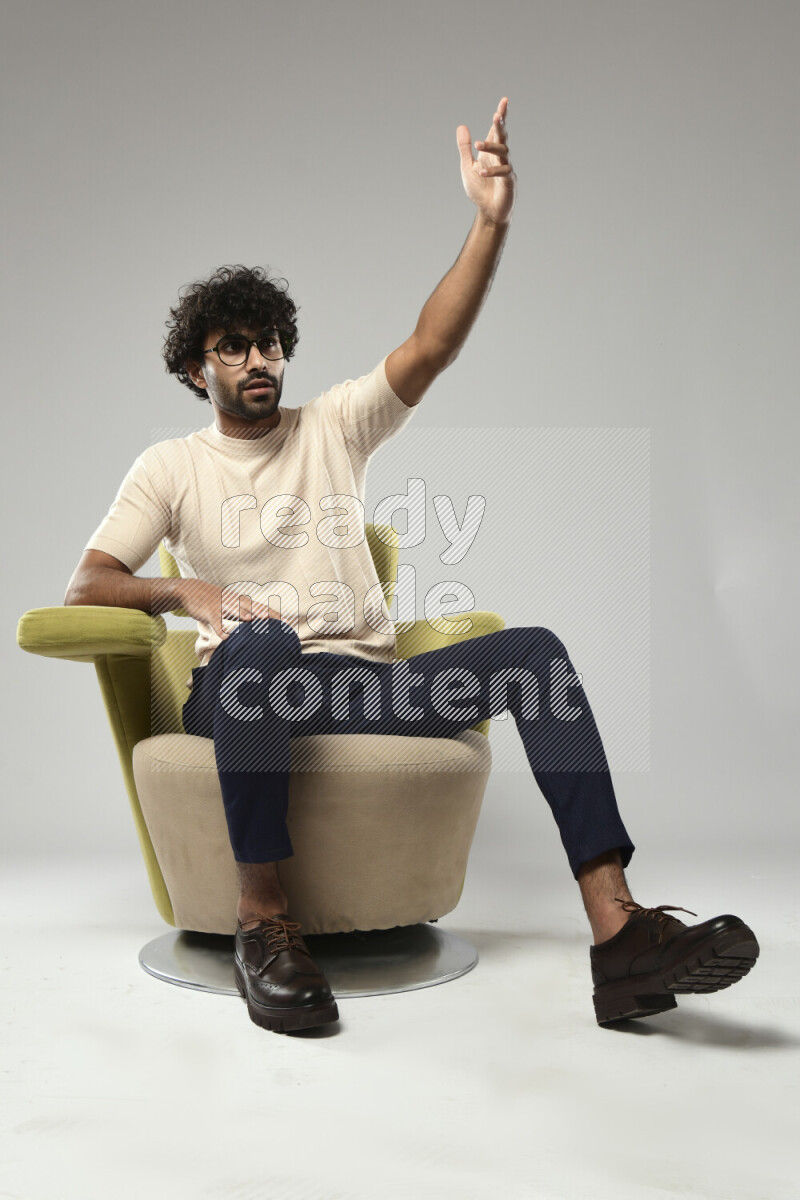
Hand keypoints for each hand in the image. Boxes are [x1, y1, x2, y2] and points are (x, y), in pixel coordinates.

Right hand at [176, 579, 283, 640]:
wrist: (189, 590)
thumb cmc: (212, 600)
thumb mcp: (229, 604)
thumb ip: (241, 611)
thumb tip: (255, 621)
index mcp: (239, 601)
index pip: (259, 606)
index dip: (272, 613)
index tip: (286, 620)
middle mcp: (233, 602)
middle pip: (252, 607)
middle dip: (266, 614)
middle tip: (279, 621)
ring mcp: (220, 606)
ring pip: (235, 611)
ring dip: (245, 615)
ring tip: (256, 620)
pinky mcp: (209, 612)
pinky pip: (216, 622)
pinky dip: (221, 629)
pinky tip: (227, 638)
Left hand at [457, 96, 515, 225]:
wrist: (489, 211)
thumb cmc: (480, 189)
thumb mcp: (467, 166)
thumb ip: (465, 148)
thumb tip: (461, 126)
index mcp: (491, 152)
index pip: (496, 131)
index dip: (501, 116)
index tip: (504, 101)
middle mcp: (500, 157)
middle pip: (502, 137)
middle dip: (500, 126)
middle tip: (497, 115)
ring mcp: (506, 169)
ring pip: (502, 153)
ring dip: (491, 147)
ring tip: (478, 144)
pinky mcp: (509, 182)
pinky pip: (503, 173)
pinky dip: (491, 171)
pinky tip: (480, 171)